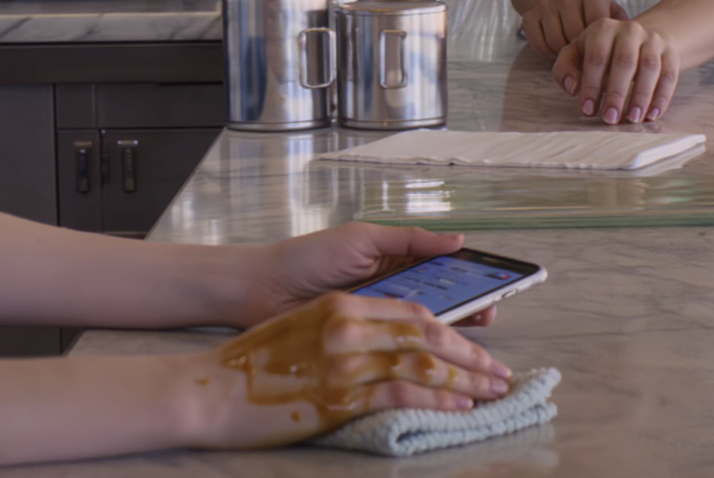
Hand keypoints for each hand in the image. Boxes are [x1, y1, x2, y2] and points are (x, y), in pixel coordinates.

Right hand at [185, 292, 511, 446]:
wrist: (212, 388)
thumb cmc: (258, 363)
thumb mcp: (308, 328)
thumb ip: (350, 328)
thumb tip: (394, 345)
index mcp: (344, 305)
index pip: (414, 314)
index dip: (453, 330)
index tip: (479, 347)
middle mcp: (349, 326)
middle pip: (427, 336)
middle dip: (470, 355)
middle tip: (500, 373)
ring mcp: (344, 361)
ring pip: (422, 365)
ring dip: (464, 380)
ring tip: (492, 392)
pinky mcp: (338, 395)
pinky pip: (400, 395)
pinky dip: (435, 400)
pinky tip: (458, 408)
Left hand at [239, 225, 494, 330]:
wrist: (262, 290)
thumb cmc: (310, 256)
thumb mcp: (363, 239)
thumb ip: (409, 241)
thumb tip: (458, 239)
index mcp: (393, 263)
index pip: (440, 270)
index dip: (468, 277)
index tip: (496, 285)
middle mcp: (389, 292)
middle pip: (438, 301)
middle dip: (468, 308)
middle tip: (491, 315)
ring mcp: (377, 321)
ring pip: (422, 326)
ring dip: (451, 331)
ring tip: (477, 334)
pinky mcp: (364, 346)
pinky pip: (398, 349)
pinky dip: (420, 353)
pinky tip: (439, 357)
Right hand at [521, 0, 626, 59]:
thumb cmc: (594, 9)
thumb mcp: (611, 11)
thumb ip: (623, 30)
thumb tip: (630, 58)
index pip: (597, 28)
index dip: (601, 48)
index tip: (604, 57)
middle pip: (575, 37)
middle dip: (582, 54)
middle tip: (588, 62)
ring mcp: (546, 2)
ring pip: (555, 42)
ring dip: (563, 55)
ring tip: (573, 56)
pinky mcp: (530, 13)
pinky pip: (537, 42)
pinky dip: (546, 53)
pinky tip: (556, 51)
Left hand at [552, 17, 681, 124]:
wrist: (640, 38)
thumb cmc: (602, 51)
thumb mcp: (579, 52)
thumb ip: (565, 68)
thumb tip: (572, 88)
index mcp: (603, 28)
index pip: (596, 57)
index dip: (591, 85)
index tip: (588, 110)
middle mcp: (629, 29)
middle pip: (624, 61)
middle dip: (616, 93)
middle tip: (610, 118)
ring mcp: (652, 40)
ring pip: (649, 67)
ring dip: (641, 96)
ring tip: (632, 119)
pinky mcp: (670, 53)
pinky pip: (669, 75)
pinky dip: (662, 97)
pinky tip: (652, 115)